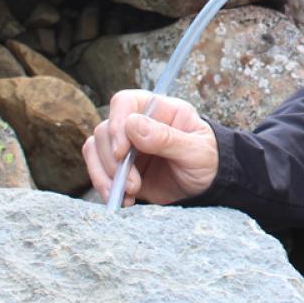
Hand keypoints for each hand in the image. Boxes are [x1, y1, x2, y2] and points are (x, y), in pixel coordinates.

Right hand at [82, 90, 219, 206]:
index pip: (125, 102)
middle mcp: (139, 123)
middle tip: (134, 184)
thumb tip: (133, 125)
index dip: (117, 124)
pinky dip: (105, 186)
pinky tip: (125, 199)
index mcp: (160, 109)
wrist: (207, 186)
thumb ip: (167, 139)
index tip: (122, 153)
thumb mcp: (196, 152)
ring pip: (95, 149)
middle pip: (105, 130)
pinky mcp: (120, 166)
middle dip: (113, 162)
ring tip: (128, 194)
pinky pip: (98, 170)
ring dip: (105, 175)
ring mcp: (127, 144)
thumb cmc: (207, 161)